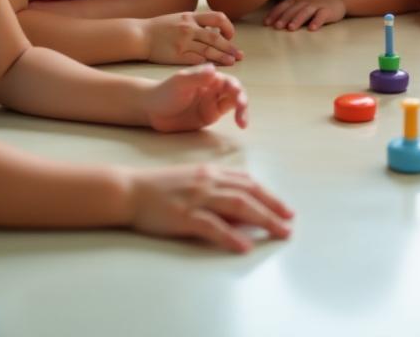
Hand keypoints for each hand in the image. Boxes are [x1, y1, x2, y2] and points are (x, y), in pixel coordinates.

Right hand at [129, 165, 293, 252]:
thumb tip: (238, 205)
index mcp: (210, 173)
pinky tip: (245, 246)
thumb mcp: (191, 180)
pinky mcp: (185, 216)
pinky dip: (232, 236)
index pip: (247, 182)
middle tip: (290, 222)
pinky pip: (213, 227)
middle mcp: (208, 182)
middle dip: (273, 207)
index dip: (269, 194)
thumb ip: (214, 188)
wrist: (129, 190)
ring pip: (239, 206)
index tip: (284, 207)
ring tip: (279, 232)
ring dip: (263, 219)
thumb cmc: (158, 187)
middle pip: (249, 193)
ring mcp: (197, 198)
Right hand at [142, 11, 241, 65]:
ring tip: (232, 62)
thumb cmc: (159, 28)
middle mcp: (189, 28)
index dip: (228, 26)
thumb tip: (215, 28)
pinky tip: (214, 68)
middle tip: (240, 55)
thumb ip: (196, 22)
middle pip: (216, 37)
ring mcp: (183, 42)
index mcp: (191, 17)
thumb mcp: (179, 17)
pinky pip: (196, 60)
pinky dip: (206, 63)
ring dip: (223, 57)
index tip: (230, 35)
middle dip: (230, 47)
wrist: (140, 35)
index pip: (217, 17)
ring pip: (209, 50)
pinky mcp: (177, 55)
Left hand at [143, 65, 248, 131]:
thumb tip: (214, 69)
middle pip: (235, 92)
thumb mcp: (180, 83)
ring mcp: (213, 102)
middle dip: (242, 100)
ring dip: (242, 111)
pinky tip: (240, 124)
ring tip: (243, 123)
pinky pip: (228, 114)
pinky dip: (237, 117)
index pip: (228, 81)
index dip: (235, 88)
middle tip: (241, 109)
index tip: (237, 96)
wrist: (152, 109)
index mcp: (208, 77)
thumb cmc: (165, 91)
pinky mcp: (210, 114)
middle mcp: (213, 88)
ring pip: (234, 103)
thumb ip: (196, 77)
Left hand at [263, 0, 346, 30]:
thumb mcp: (301, 2)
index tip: (266, 23)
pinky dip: (317, 22)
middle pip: (293, 9)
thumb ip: (290, 10)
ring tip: (291, 28)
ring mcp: (317, 5)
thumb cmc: (315, 1)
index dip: (274, 14)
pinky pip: (321, 16)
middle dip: (284, 18)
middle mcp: (305, 1)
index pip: (283, 6)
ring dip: (297, 20)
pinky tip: (312, 29)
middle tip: (276, 27)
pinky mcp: (328, 11)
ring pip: (305, 12)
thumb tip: (272, 22)